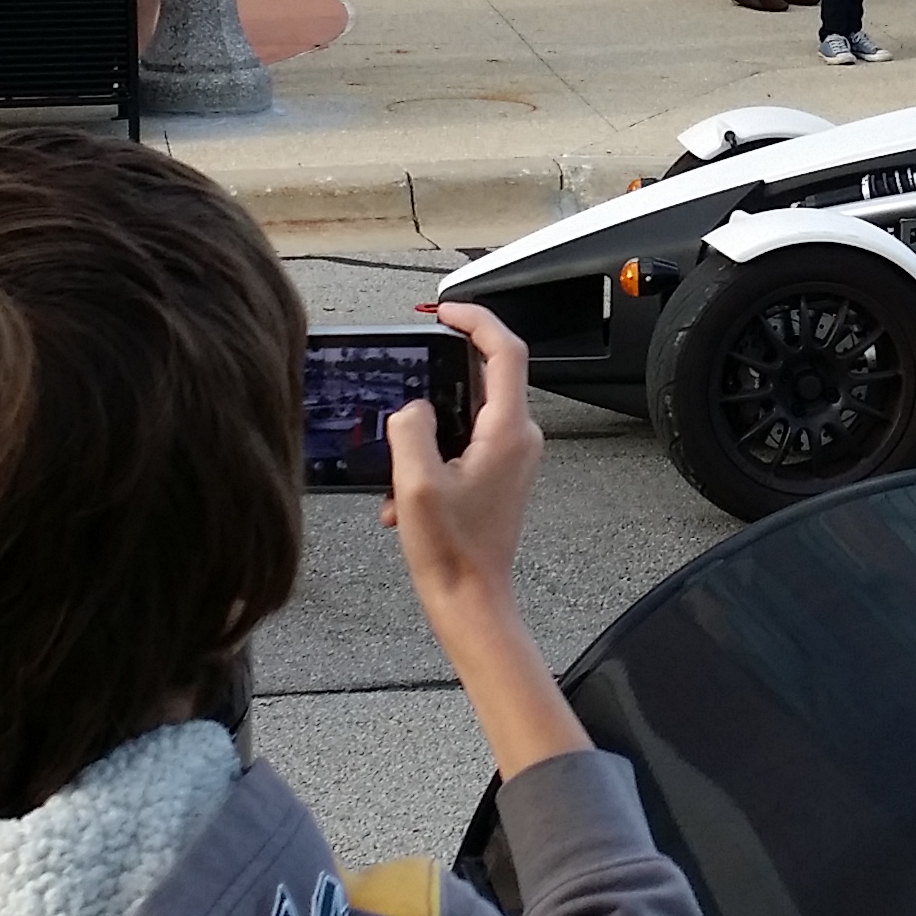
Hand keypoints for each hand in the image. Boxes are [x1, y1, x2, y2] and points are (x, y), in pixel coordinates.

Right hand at [383, 303, 547, 622]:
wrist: (471, 603)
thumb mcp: (415, 484)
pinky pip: (462, 445)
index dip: (475, 319)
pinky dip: (429, 459)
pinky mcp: (499, 477)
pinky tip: (403, 497)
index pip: (505, 350)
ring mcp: (511, 459)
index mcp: (507, 432)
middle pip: (483, 378)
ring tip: (396, 468)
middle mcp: (519, 439)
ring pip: (465, 415)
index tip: (444, 312)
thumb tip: (411, 408)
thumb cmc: (453, 555)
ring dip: (425, 433)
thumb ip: (409, 428)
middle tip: (405, 376)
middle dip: (436, 380)